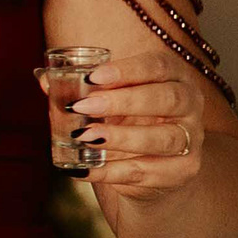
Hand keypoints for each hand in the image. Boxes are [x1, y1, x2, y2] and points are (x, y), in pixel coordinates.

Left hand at [62, 49, 213, 199]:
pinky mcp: (183, 170)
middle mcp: (191, 105)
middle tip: (83, 106)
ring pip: (164, 138)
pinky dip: (114, 172)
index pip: (159, 66)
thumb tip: (45, 81)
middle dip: (124, 101)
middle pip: (167, 98)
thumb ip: (81, 90)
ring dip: (122, 138)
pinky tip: (86, 168)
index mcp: (175, 77)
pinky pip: (148, 171)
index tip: (92, 77)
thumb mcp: (109, 102)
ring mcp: (191, 139)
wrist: (153, 168)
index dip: (128, 70)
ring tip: (85, 138)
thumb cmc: (129, 123)